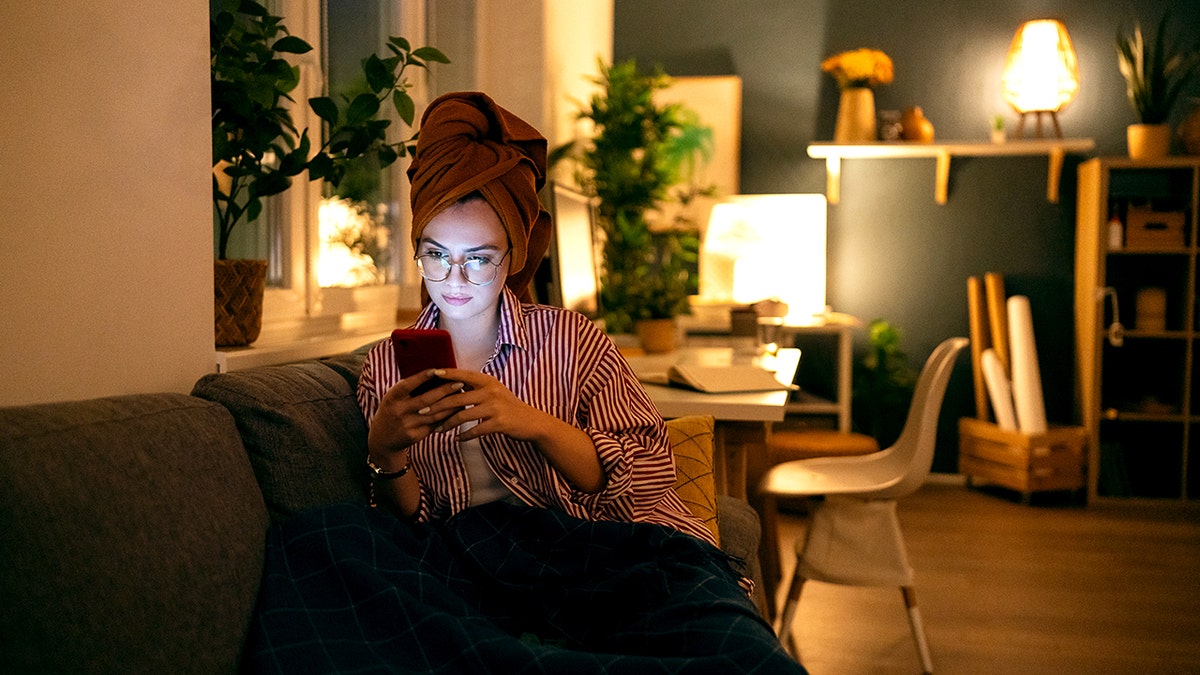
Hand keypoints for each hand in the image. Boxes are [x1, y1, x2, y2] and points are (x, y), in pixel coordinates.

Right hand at [367, 369, 465, 460]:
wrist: (382, 440)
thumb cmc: (392, 412)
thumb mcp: (392, 398)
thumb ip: (407, 389)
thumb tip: (432, 374)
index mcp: (391, 398)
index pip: (407, 385)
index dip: (421, 377)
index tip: (437, 370)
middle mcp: (398, 411)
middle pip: (425, 400)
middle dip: (445, 390)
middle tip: (460, 382)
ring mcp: (407, 425)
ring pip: (434, 414)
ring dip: (451, 405)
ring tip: (463, 396)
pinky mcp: (415, 435)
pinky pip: (435, 424)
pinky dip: (447, 417)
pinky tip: (457, 410)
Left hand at [423, 368, 550, 442]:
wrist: (531, 422)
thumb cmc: (508, 407)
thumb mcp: (494, 392)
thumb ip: (476, 388)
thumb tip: (452, 385)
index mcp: (487, 381)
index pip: (462, 375)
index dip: (446, 374)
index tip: (429, 375)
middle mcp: (490, 391)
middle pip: (457, 398)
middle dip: (437, 406)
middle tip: (422, 411)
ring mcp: (495, 407)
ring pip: (463, 415)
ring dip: (448, 423)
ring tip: (437, 430)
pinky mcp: (499, 423)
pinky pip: (476, 430)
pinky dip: (465, 435)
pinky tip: (457, 439)